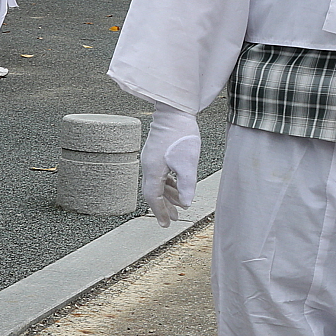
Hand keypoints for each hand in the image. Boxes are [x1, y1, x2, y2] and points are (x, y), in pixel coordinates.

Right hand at [141, 108, 199, 222]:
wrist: (173, 111)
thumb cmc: (181, 134)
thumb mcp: (188, 162)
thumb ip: (187, 184)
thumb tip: (186, 204)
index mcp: (153, 170)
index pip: (153, 197)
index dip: (160, 212)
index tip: (165, 224)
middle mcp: (148, 166)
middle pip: (153, 192)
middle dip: (163, 207)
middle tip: (172, 220)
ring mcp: (151, 159)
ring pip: (157, 183)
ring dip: (168, 196)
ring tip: (179, 205)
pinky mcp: (156, 153)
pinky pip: (160, 175)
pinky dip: (168, 184)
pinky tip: (177, 186)